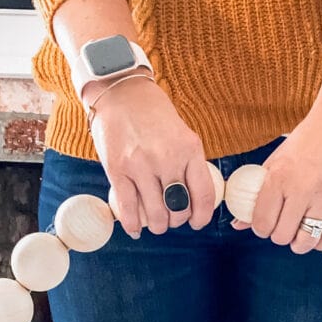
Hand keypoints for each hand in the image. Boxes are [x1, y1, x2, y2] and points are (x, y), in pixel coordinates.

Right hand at [88, 76, 215, 236]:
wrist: (121, 92)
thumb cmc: (153, 115)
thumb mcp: (182, 135)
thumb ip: (189, 164)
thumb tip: (194, 200)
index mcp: (189, 148)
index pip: (203, 194)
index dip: (201, 216)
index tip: (196, 222)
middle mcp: (167, 158)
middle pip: (179, 209)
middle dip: (176, 221)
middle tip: (171, 218)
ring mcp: (141, 165)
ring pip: (155, 215)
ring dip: (157, 226)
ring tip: (155, 223)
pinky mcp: (118, 170)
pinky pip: (129, 208)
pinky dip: (133, 225)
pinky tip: (134, 229)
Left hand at [231, 49, 321, 253]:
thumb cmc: (306, 143)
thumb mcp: (276, 162)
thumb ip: (257, 194)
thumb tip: (237, 225)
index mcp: (279, 177)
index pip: (262, 223)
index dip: (261, 229)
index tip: (266, 224)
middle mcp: (302, 188)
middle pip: (282, 236)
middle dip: (280, 235)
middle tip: (284, 226)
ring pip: (306, 241)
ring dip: (299, 243)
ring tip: (300, 233)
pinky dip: (320, 242)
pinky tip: (317, 233)